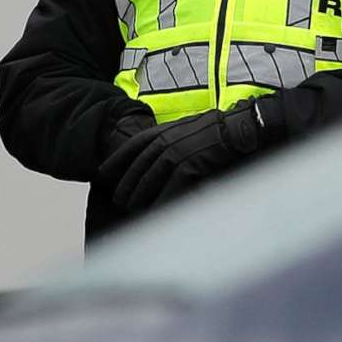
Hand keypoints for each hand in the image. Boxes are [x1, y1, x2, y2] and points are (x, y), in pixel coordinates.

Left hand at [95, 105, 268, 212]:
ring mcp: (175, 154)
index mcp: (163, 131)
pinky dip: (161, 204)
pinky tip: (156, 214)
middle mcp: (164, 142)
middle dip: (125, 185)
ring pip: (149, 181)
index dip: (116, 161)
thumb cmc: (216, 130)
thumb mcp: (186, 128)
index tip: (103, 173)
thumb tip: (160, 154)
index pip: (132, 147)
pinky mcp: (188, 168)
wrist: (239, 129)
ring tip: (130, 209)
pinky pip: (170, 191)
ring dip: (138, 197)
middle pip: (137, 168)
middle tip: (117, 199)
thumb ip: (170, 138)